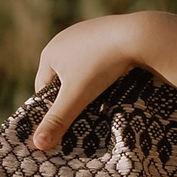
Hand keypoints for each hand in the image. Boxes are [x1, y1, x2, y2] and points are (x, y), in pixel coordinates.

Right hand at [30, 13, 160, 149]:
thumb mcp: (77, 96)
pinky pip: (99, 56)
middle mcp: (65, 38)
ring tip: (99, 100)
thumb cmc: (102, 65)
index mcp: (51, 52)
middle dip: (70, 95)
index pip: (43, 89)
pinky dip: (102, 69)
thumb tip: (37, 146)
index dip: (51, 108)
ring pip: (81, 66)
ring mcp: (86, 31)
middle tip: (81, 114)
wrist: (139, 35)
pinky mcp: (107, 30)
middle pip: (62, 77)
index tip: (63, 124)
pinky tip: (114, 79)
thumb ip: (57, 121)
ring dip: (87, 82)